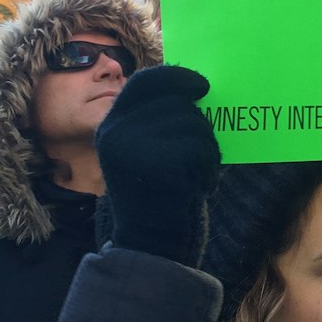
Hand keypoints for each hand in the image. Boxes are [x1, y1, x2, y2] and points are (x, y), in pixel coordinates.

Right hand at [95, 66, 220, 265]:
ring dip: (206, 149)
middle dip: (199, 125)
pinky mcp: (162, 163)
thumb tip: (193, 86)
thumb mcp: (144, 153)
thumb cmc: (156, 196)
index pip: (144, 83)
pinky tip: (199, 186)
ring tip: (194, 176)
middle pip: (177, 103)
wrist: (151, 244)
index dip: (175, 77)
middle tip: (200, 154)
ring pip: (195, 124)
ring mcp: (138, 147)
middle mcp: (118, 133)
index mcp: (112, 127)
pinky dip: (210, 166)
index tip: (201, 85)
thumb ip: (157, 122)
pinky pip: (202, 147)